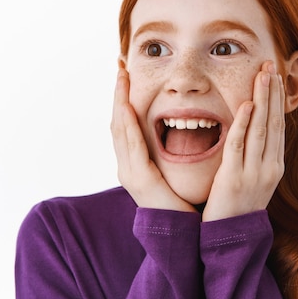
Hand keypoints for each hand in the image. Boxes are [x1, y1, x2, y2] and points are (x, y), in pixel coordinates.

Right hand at [111, 67, 194, 211]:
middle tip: (120, 66)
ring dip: (120, 101)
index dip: (123, 98)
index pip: (125, 123)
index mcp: (134, 162)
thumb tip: (180, 126)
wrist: (180, 232)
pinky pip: (132, 147)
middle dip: (118, 93)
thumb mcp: (171, 168)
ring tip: (121, 78)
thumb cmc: (179, 199)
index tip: (126, 74)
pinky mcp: (140, 180)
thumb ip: (169, 149)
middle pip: (117, 122)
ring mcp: (129, 173)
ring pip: (120, 130)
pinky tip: (127, 108)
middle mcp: (127, 165)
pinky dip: (128, 126)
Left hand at [202, 61, 284, 220]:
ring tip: (263, 75)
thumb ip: (256, 156)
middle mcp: (269, 167)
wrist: (232, 238)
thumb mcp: (254, 179)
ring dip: (262, 100)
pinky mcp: (234, 179)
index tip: (275, 77)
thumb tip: (255, 130)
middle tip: (271, 65)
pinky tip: (247, 105)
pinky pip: (240, 146)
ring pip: (261, 129)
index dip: (277, 100)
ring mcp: (254, 174)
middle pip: (274, 122)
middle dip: (272, 92)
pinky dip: (244, 124)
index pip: (279, 126)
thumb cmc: (239, 206)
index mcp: (274, 166)